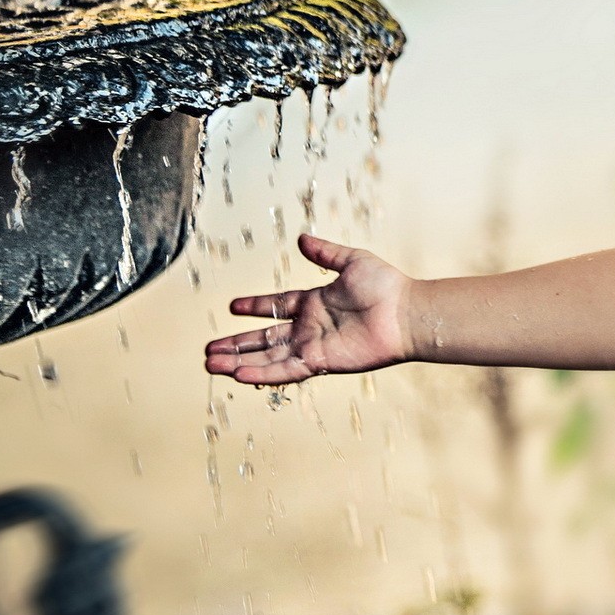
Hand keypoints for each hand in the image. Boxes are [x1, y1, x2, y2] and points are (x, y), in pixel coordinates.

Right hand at [203, 234, 414, 383]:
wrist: (406, 312)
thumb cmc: (387, 286)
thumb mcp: (352, 261)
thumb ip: (326, 253)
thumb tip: (302, 239)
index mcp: (315, 303)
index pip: (276, 306)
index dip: (254, 306)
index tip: (232, 307)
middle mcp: (310, 327)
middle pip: (264, 338)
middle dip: (236, 345)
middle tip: (208, 352)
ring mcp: (313, 346)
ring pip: (268, 357)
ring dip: (240, 362)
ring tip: (211, 365)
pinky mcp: (320, 362)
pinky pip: (285, 369)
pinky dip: (262, 373)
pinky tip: (238, 375)